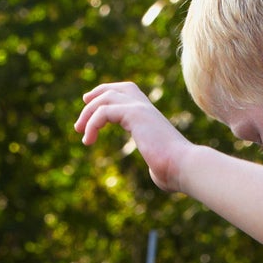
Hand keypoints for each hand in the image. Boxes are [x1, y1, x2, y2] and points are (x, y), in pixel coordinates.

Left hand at [75, 81, 197, 190]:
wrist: (183, 165)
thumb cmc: (174, 170)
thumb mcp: (160, 165)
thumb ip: (154, 163)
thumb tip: (157, 173)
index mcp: (149, 114)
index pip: (125, 91)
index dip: (105, 93)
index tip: (88, 103)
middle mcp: (145, 107)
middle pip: (112, 90)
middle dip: (92, 101)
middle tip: (79, 123)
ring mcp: (140, 108)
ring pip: (105, 98)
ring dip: (88, 114)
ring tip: (80, 133)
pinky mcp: (135, 114)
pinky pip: (104, 111)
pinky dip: (92, 124)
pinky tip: (88, 140)